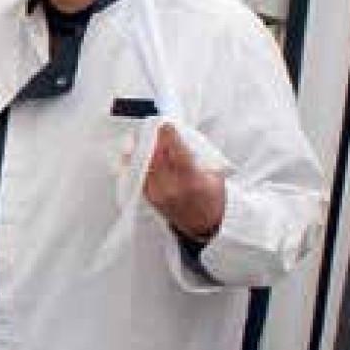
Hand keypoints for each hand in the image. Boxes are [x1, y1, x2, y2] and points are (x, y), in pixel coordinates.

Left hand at [143, 123, 225, 240]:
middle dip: (155, 140)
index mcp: (192, 180)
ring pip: (145, 165)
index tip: (166, 125)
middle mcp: (172, 187)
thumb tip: (180, 136)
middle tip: (155, 129)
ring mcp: (158, 193)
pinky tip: (134, 153)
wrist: (204, 224)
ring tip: (143, 138)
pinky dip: (137, 163)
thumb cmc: (212, 197)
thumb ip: (198, 156)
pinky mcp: (149, 197)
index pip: (177, 152)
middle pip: (157, 156)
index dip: (169, 136)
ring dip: (144, 149)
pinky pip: (138, 176)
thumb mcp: (214, 174)